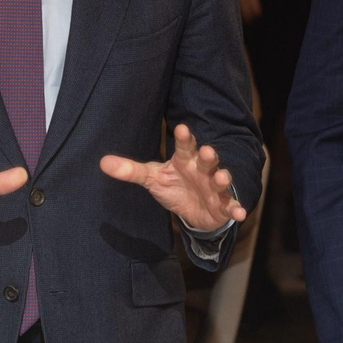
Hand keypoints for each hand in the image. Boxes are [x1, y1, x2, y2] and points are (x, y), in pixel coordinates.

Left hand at [100, 123, 247, 230]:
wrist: (193, 210)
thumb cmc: (173, 186)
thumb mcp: (152, 178)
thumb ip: (130, 170)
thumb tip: (103, 163)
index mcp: (185, 159)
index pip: (184, 146)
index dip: (183, 137)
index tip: (181, 128)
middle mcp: (202, 169)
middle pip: (206, 159)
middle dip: (207, 155)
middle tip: (207, 150)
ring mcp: (215, 187)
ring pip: (220, 179)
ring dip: (222, 178)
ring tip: (221, 177)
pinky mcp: (223, 205)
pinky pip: (231, 206)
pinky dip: (237, 209)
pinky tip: (240, 214)